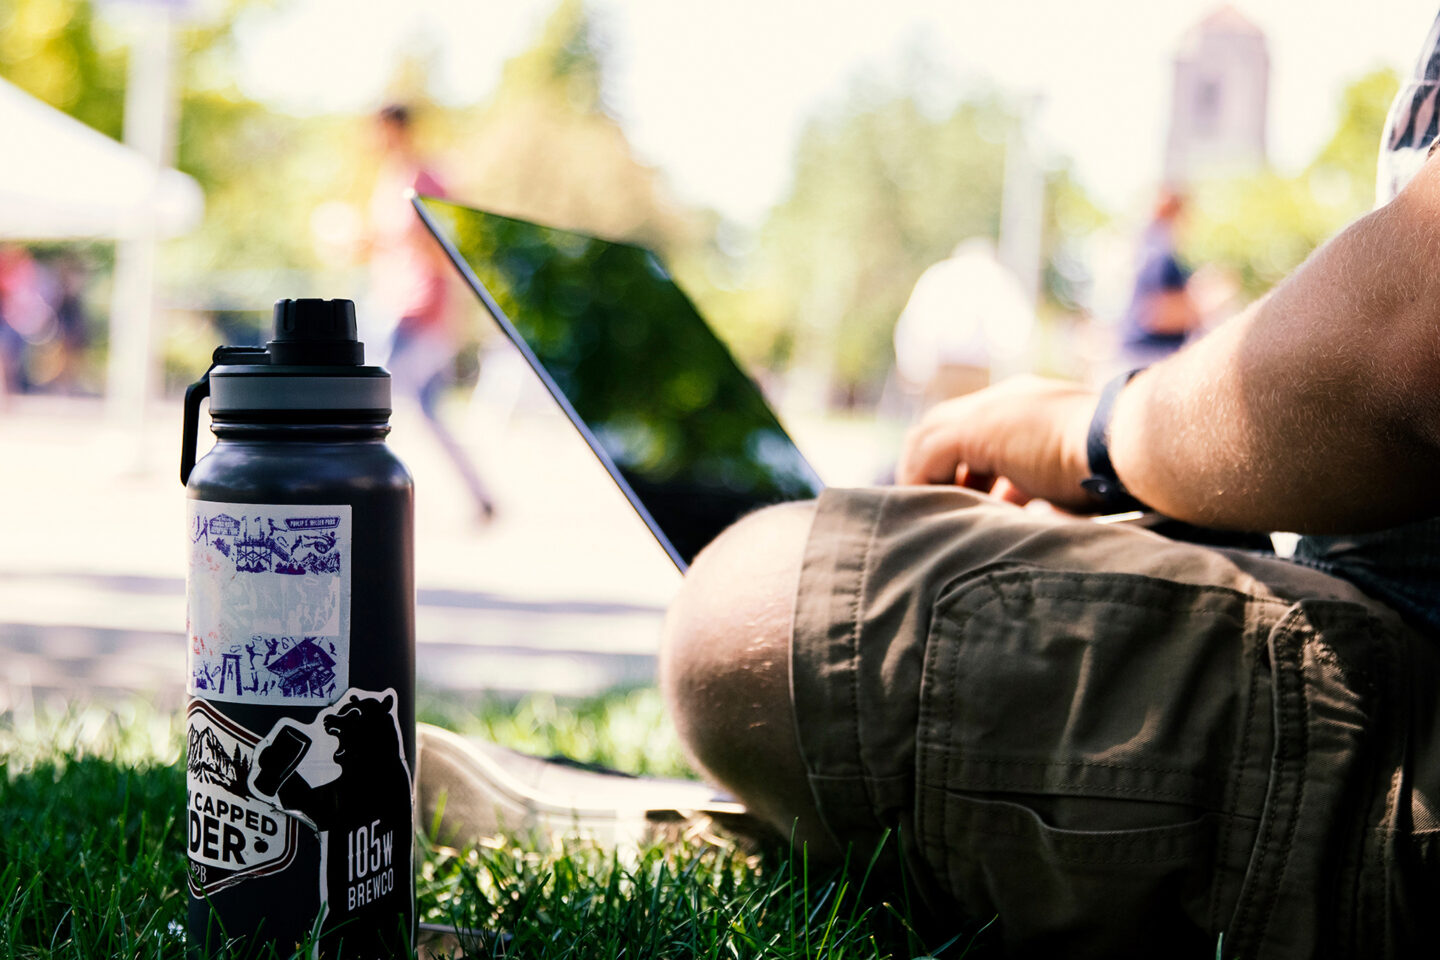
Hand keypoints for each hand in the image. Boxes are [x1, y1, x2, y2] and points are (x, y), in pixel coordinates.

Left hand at [896, 376, 1100, 510]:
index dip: (965, 466)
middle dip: (936, 469)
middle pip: (942, 427)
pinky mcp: (976, 430)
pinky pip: (928, 456)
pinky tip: (935, 512)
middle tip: (938, 507)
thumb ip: (1045, 484)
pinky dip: (924, 483)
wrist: (1125, 446)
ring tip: (932, 513)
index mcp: (1028, 407)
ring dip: (926, 476)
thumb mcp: (1071, 474)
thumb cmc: (1114, 467)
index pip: (976, 430)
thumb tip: (1042, 510)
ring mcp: (989, 411)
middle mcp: (1004, 401)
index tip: (973, 501)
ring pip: (928, 437)